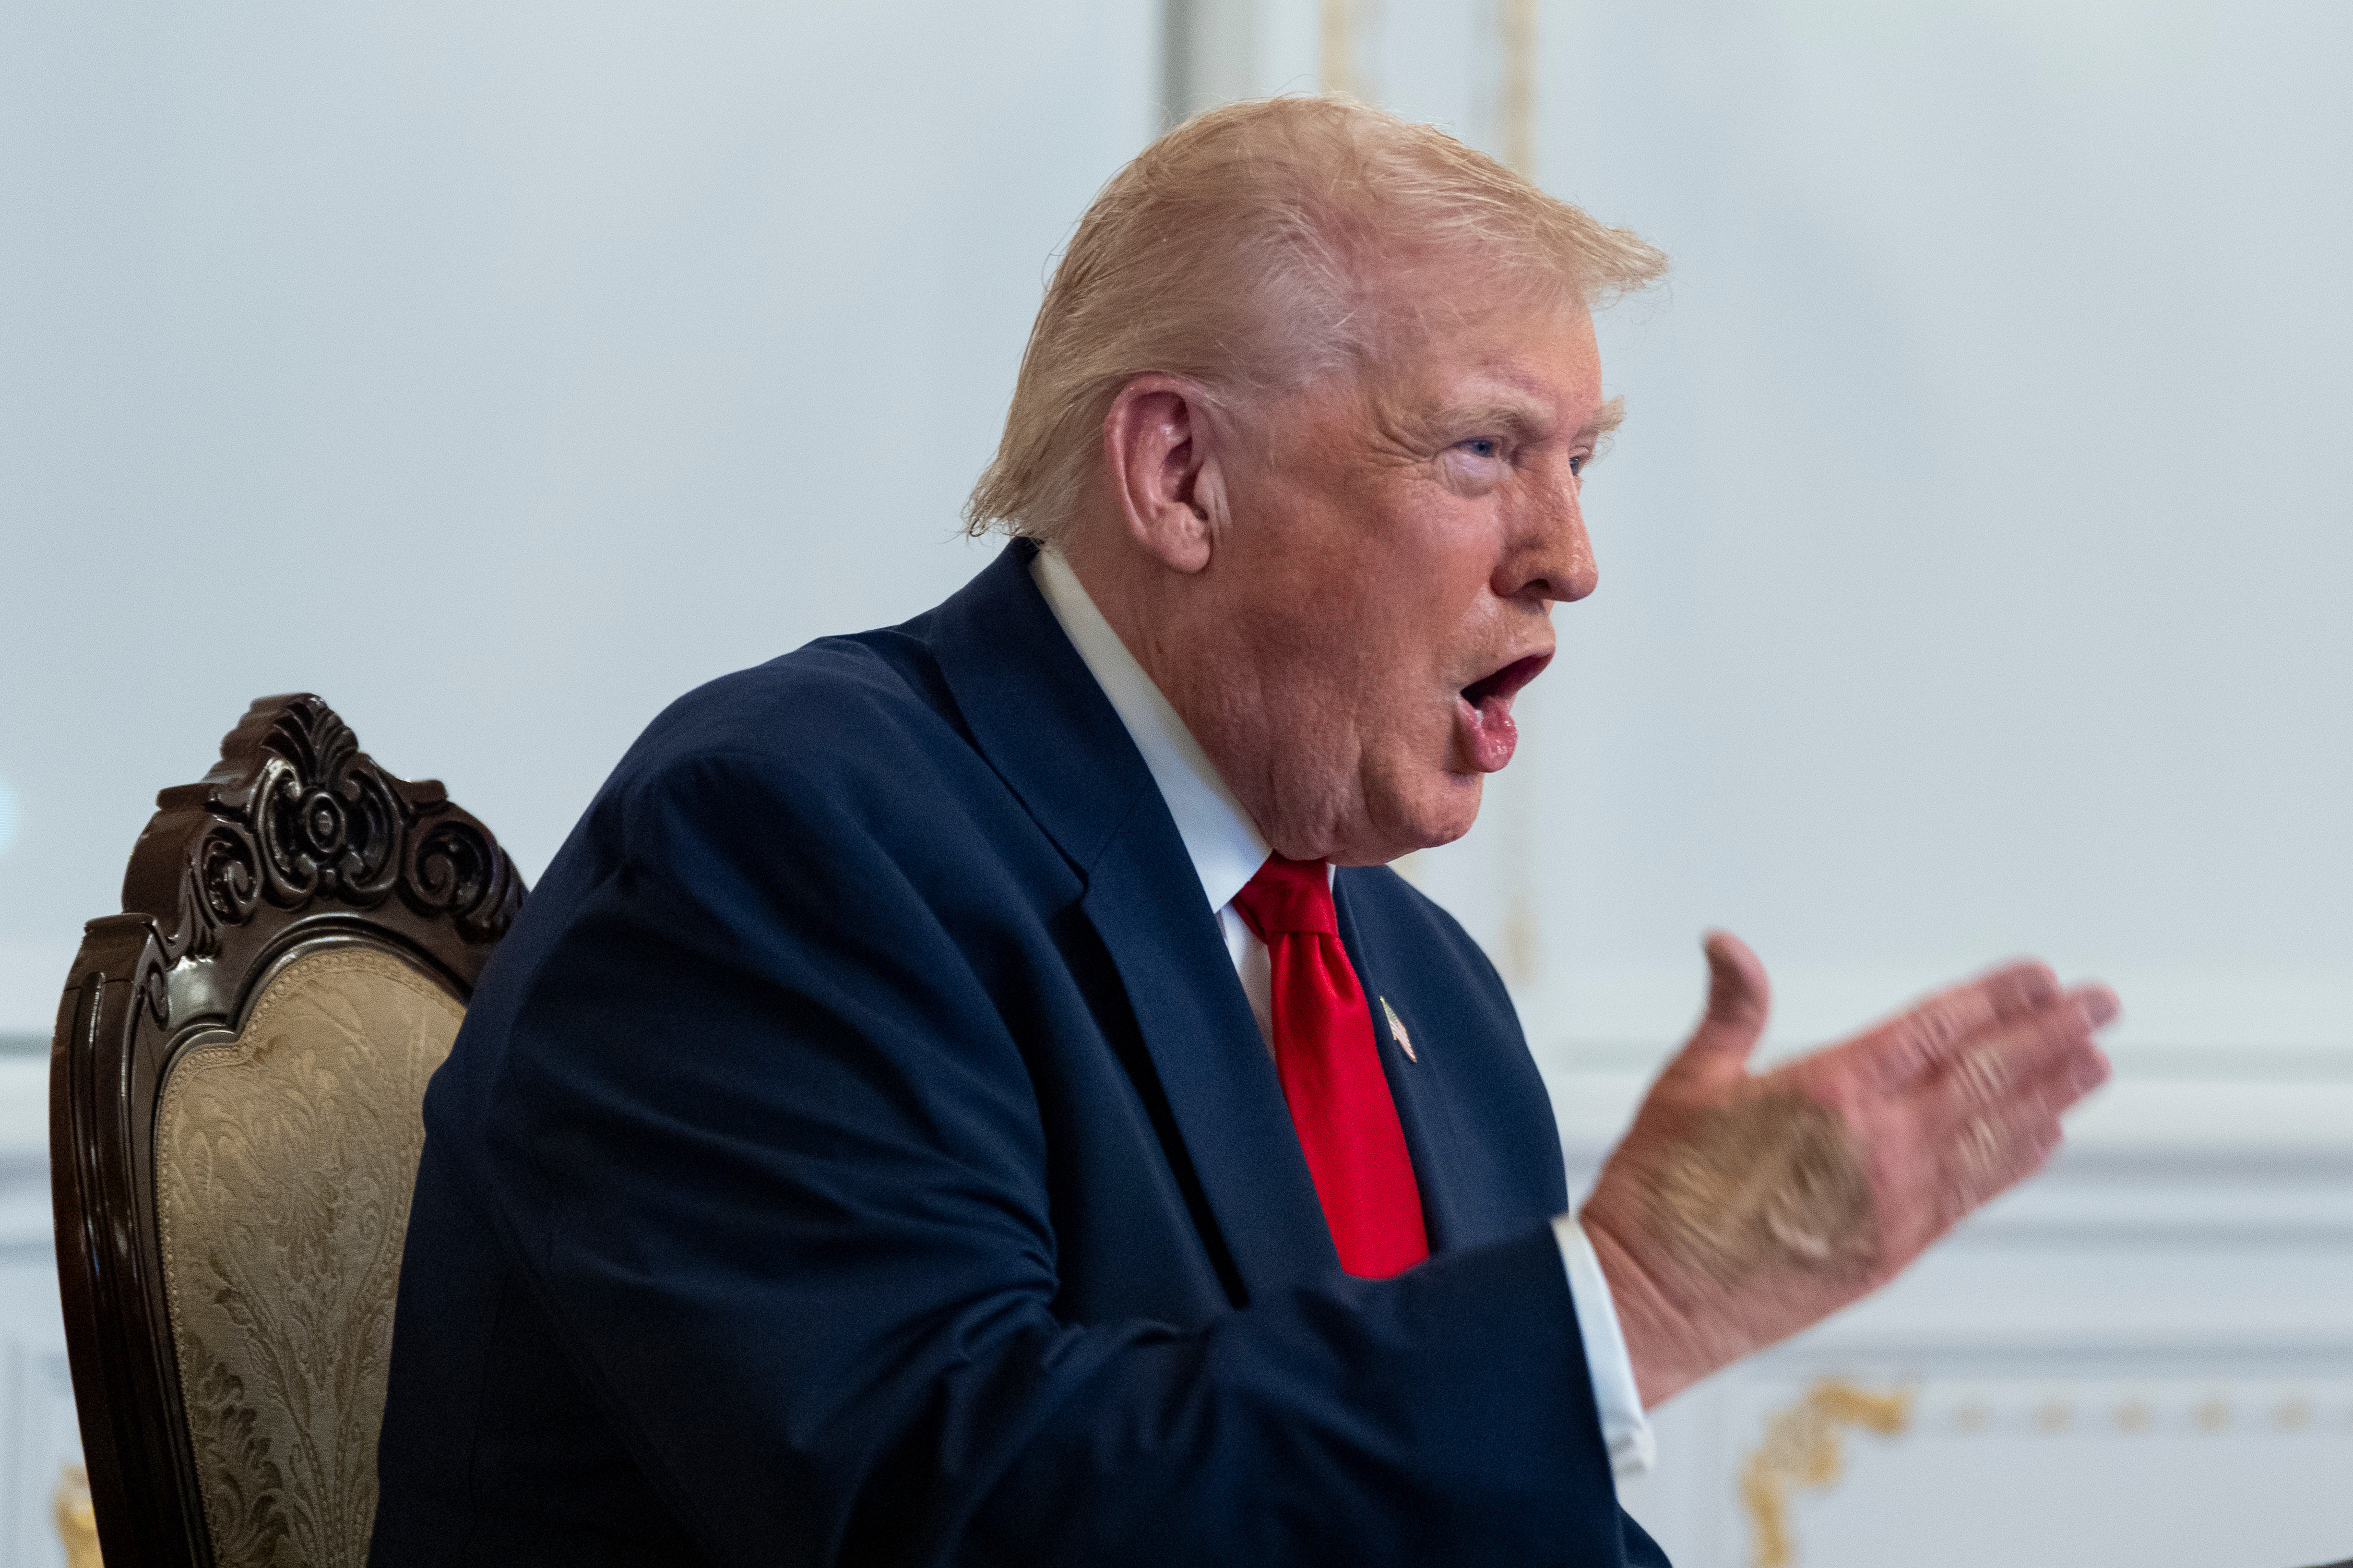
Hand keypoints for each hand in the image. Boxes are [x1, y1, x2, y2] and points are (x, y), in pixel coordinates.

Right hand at [1578, 931, 2116, 1406]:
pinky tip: (2046, 1136)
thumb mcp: (1688, 1083)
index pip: (1937, 1028)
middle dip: (2051, 1034)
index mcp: (1828, 1090)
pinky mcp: (1894, 1250)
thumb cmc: (1661, 1193)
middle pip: (1988, 1074)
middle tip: (2099, 1003)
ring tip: (2095, 1061)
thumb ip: (1731, 1009)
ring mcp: (1894, 1202)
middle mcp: (1878, 1144)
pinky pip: (1976, 1192)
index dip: (1995, 997)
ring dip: (2052, 1093)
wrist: (1652, 1301)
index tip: (2039, 975)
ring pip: (1997, 1134)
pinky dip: (2018, 1158)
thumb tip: (1728, 945)